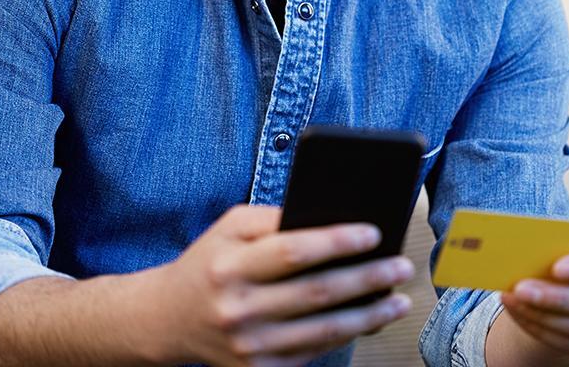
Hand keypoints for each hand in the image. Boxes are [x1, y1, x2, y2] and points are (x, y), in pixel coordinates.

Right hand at [151, 204, 414, 366]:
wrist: (168, 319)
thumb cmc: (211, 262)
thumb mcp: (230, 227)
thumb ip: (274, 217)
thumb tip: (331, 216)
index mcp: (229, 266)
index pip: (292, 251)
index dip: (337, 241)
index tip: (374, 232)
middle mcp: (237, 309)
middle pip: (316, 293)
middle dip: (366, 279)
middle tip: (401, 266)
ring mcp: (247, 347)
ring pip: (322, 330)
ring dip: (368, 315)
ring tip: (400, 299)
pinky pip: (312, 352)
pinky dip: (346, 337)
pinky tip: (371, 320)